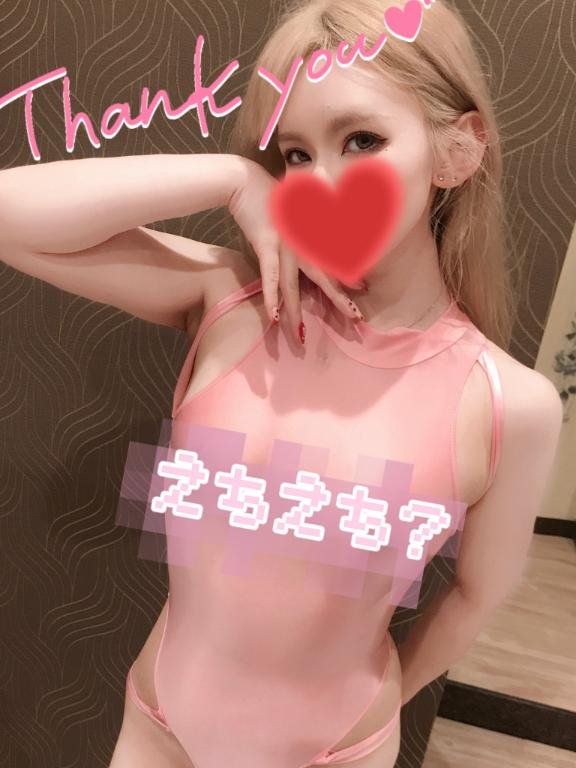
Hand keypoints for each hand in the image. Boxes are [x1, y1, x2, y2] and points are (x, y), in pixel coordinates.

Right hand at [228, 160, 364, 342]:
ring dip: (297, 312)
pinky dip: (271, 298)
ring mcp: (286, 244)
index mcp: (311, 235)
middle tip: (355, 320)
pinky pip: (270, 276)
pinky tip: (274, 318)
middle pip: (323, 277)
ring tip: (301, 336)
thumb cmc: (271, 198)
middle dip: (339, 300)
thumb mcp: (296, 210)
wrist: (246, 182)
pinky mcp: (266, 244)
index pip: (335, 261)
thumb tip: (316, 244)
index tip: (363, 290)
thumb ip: (306, 228)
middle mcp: (303, 242)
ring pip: (294, 285)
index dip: (348, 276)